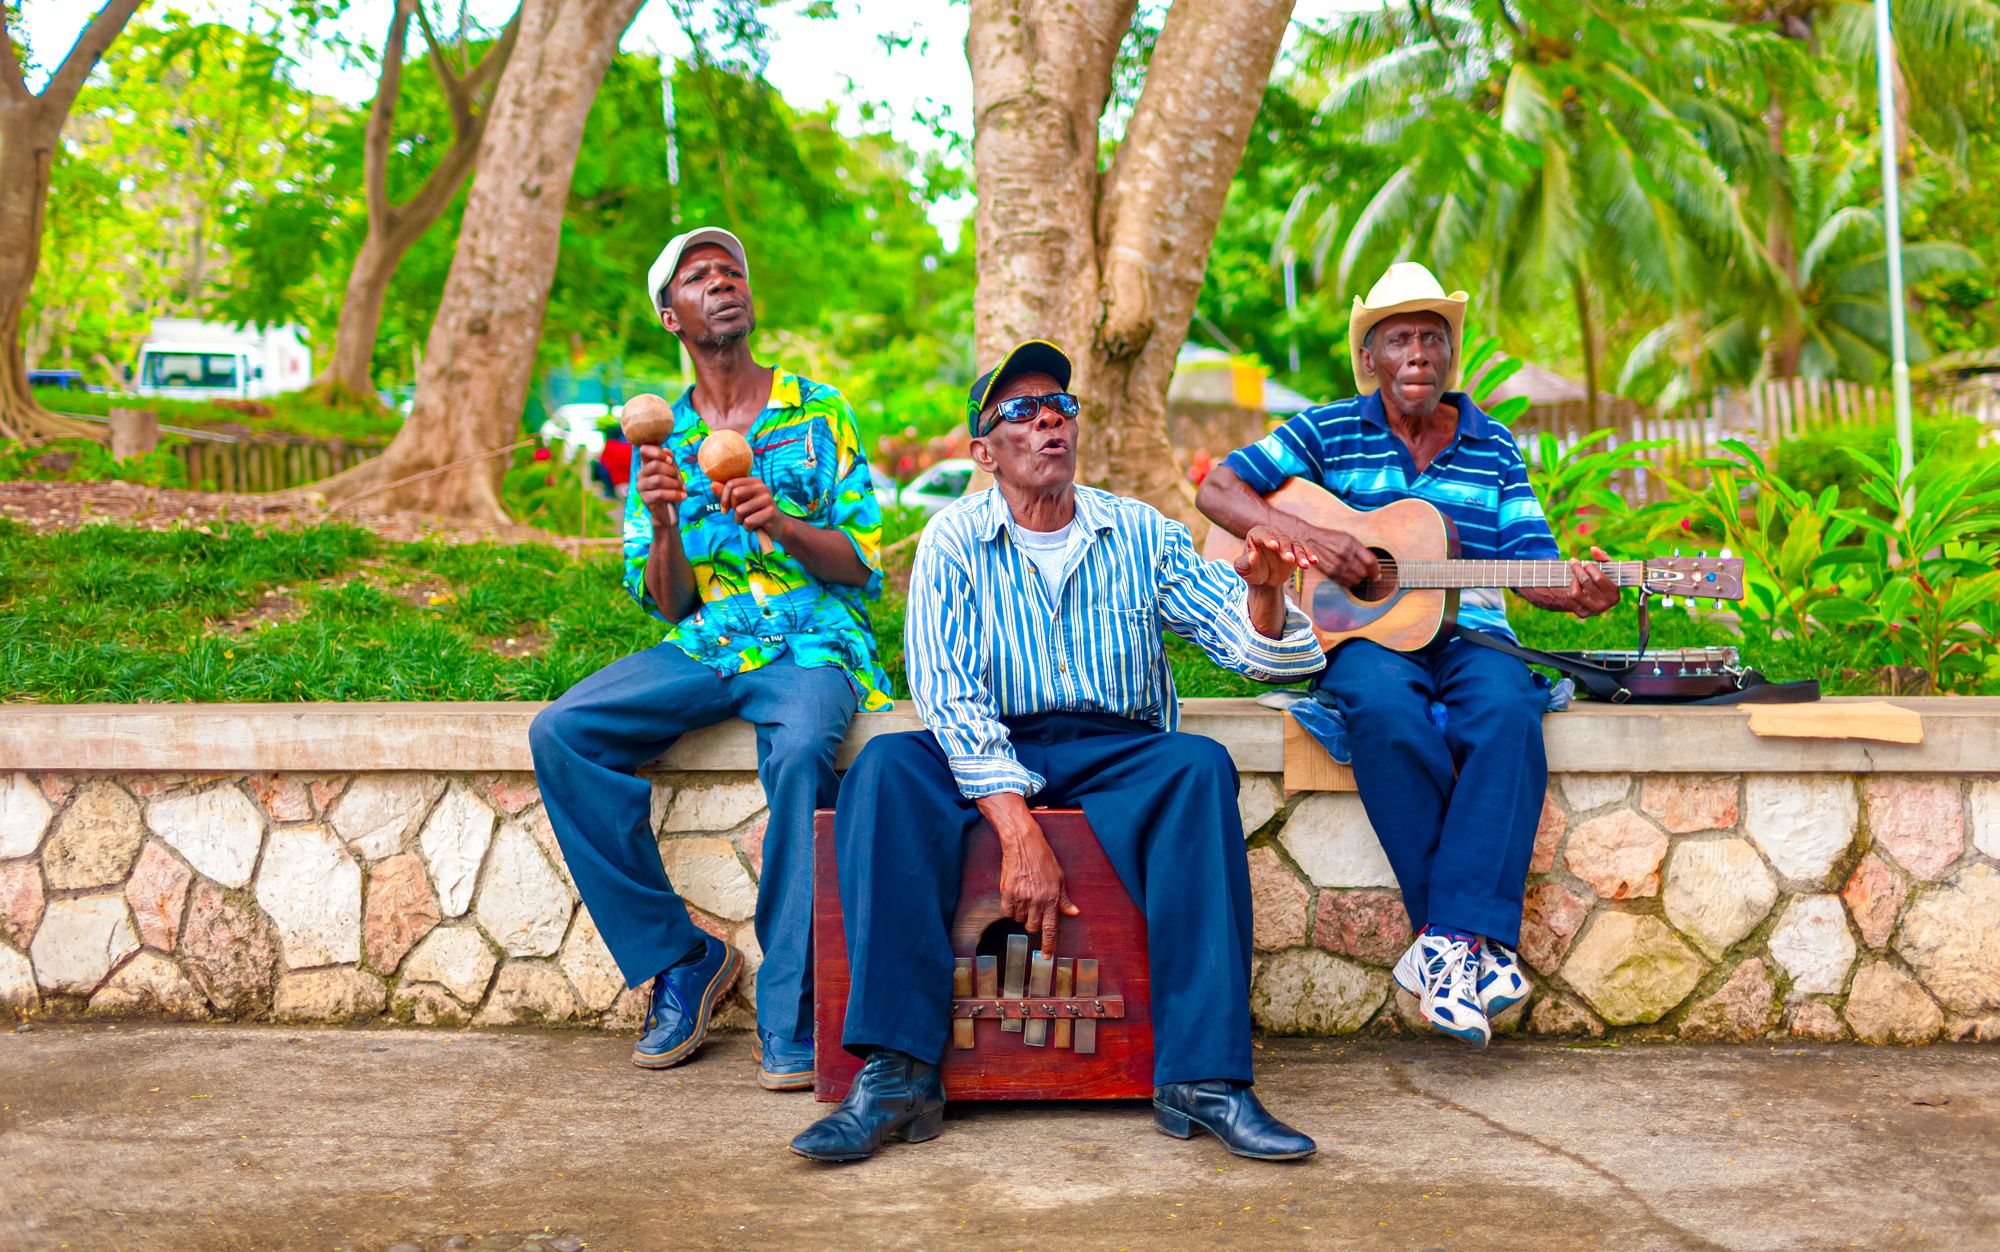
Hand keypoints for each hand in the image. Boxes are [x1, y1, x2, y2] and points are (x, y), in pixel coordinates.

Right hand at [635, 444, 685, 525]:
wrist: (669, 512)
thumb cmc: (671, 489)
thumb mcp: (674, 473)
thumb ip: (670, 461)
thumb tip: (667, 449)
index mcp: (647, 465)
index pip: (644, 450)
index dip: (657, 452)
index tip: (670, 460)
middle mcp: (641, 474)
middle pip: (655, 465)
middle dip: (672, 471)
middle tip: (679, 480)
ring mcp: (641, 487)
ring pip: (658, 480)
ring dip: (674, 484)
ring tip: (682, 489)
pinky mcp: (645, 499)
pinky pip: (660, 494)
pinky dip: (675, 494)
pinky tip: (683, 496)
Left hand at [718, 474, 784, 538]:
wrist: (778, 526)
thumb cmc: (755, 512)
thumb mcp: (741, 502)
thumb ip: (727, 493)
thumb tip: (712, 484)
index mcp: (754, 481)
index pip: (731, 484)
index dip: (724, 498)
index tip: (725, 509)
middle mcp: (762, 487)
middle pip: (735, 494)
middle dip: (733, 509)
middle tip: (740, 515)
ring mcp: (768, 500)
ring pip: (740, 510)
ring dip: (740, 521)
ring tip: (749, 521)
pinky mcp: (771, 513)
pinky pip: (748, 522)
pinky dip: (748, 528)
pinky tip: (756, 526)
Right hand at [979, 794, 1078, 957]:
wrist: (1023, 844)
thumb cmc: (1043, 858)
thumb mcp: (1059, 878)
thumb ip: (1064, 899)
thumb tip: (1073, 913)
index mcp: (1053, 898)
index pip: (1051, 928)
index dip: (1048, 945)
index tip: (1045, 956)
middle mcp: (1038, 901)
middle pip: (1033, 927)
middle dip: (1033, 923)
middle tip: (1033, 909)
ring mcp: (1022, 898)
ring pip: (1019, 919)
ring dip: (1021, 913)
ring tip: (1024, 896)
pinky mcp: (1007, 893)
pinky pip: (1006, 912)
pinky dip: (1009, 908)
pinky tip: (1013, 895)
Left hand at [1233, 523, 1319, 586]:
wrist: (1264, 577)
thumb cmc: (1251, 571)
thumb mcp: (1244, 570)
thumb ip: (1246, 562)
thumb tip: (1253, 555)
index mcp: (1256, 534)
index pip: (1263, 534)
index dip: (1268, 539)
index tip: (1274, 547)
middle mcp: (1272, 534)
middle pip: (1281, 538)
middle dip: (1286, 549)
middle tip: (1289, 559)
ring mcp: (1285, 540)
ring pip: (1295, 544)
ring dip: (1301, 554)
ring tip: (1305, 565)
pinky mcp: (1296, 547)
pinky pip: (1304, 549)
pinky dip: (1309, 554)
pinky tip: (1314, 561)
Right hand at [1301, 525, 1379, 586]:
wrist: (1309, 540)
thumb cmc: (1329, 538)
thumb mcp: (1347, 538)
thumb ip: (1360, 550)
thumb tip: (1373, 563)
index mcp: (1351, 544)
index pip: (1370, 561)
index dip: (1376, 570)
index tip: (1377, 573)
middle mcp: (1345, 555)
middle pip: (1363, 572)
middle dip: (1366, 574)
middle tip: (1364, 571)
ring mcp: (1337, 565)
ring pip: (1355, 580)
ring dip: (1357, 578)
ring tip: (1354, 572)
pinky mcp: (1330, 572)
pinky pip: (1345, 583)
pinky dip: (1348, 581)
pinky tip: (1346, 575)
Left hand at [1566, 545, 1619, 618]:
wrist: (1593, 598)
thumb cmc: (1602, 579)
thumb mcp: (1606, 568)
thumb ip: (1602, 557)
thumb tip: (1593, 549)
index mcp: (1614, 595)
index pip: (1599, 578)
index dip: (1590, 568)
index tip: (1585, 562)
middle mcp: (1605, 605)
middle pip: (1586, 583)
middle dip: (1578, 569)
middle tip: (1573, 561)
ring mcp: (1592, 611)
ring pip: (1576, 592)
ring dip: (1574, 580)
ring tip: (1576, 575)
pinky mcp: (1582, 613)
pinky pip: (1571, 597)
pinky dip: (1572, 588)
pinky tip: (1576, 585)